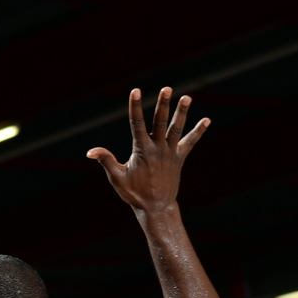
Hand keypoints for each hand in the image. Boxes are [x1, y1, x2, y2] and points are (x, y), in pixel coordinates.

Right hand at [87, 87, 209, 214]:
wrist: (156, 208)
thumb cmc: (134, 194)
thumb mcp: (117, 178)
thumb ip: (106, 161)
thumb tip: (90, 152)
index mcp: (142, 151)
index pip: (137, 124)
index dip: (135, 106)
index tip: (135, 91)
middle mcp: (158, 149)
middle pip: (160, 122)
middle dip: (163, 105)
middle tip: (167, 89)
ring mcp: (170, 153)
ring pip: (176, 129)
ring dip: (182, 113)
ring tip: (187, 97)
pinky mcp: (179, 158)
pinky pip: (190, 143)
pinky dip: (198, 132)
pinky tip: (207, 120)